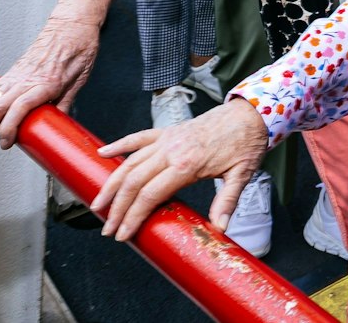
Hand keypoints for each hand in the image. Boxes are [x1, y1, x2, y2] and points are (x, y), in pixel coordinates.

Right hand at [0, 16, 100, 155]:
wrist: (72, 25)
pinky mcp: (11, 72)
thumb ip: (65, 105)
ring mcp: (15, 75)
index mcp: (45, 83)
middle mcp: (25, 79)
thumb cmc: (79, 48)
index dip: (8, 128)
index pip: (19, 109)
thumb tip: (58, 126)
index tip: (6, 143)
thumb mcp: (79, 81)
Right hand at [92, 99, 269, 242]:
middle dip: (117, 208)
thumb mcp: (241, 175)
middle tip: (107, 228)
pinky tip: (103, 154)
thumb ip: (227, 201)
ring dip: (111, 183)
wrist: (249, 114)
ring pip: (130, 162)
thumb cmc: (245, 144)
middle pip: (134, 182)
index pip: (151, 195)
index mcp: (187, 164)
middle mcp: (171, 150)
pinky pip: (138, 138)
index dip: (134, 217)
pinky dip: (119, 145)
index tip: (124, 234)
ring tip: (98, 203)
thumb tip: (220, 228)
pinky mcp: (168, 131)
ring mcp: (167, 139)